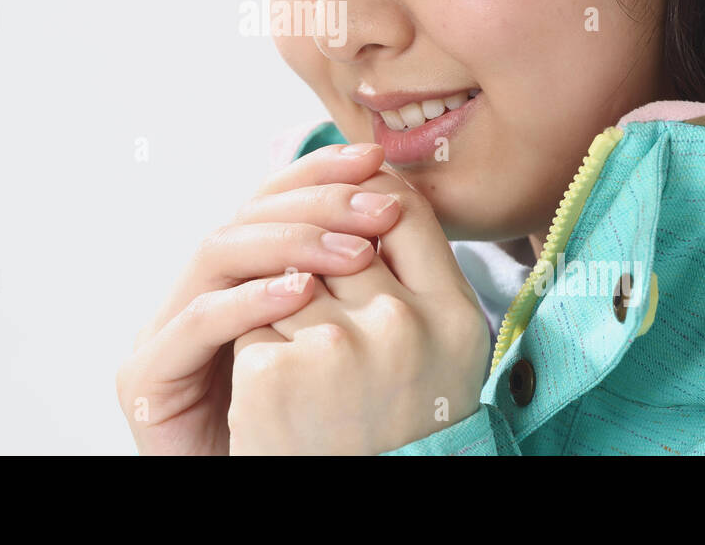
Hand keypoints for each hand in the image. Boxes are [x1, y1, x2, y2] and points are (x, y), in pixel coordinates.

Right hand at [115, 142, 404, 454]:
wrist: (267, 493)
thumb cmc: (311, 435)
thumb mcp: (338, 344)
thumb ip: (351, 283)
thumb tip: (405, 212)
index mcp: (237, 276)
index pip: (272, 201)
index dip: (318, 172)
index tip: (375, 161)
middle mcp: (195, 292)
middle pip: (247, 217)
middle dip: (317, 203)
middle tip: (380, 207)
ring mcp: (164, 331)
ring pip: (219, 254)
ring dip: (292, 245)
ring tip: (356, 254)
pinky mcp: (147, 375)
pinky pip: (199, 322)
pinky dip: (251, 300)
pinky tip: (302, 295)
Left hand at [228, 166, 489, 454]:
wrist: (366, 509)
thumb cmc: (399, 430)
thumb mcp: (438, 354)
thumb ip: (418, 280)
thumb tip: (378, 194)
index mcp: (454, 316)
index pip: (406, 210)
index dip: (370, 199)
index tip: (352, 207)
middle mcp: (402, 325)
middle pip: (337, 239)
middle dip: (318, 262)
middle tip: (324, 319)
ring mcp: (337, 347)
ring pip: (286, 278)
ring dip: (282, 312)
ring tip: (307, 372)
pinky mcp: (276, 374)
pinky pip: (250, 323)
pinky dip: (254, 353)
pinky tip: (277, 400)